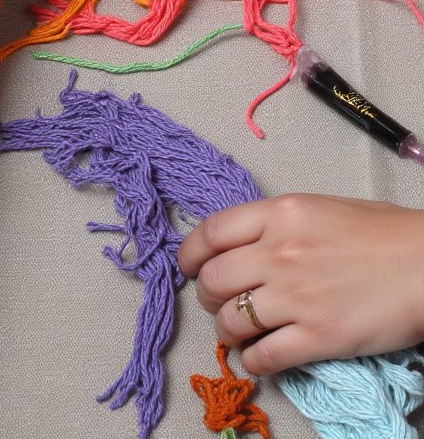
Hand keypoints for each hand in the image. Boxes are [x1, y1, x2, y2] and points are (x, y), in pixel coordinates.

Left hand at [178, 194, 423, 372]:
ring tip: (239, 332)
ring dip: (228, 330)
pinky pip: (263, 357)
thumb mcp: (321, 209)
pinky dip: (254, 361)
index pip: (212, 232)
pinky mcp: (317, 337)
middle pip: (212, 278)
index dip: (189, 253)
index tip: (187, 266)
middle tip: (217, 300)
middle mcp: (280, 252)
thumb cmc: (384, 234)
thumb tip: (246, 244)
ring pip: (231, 321)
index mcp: (282, 213)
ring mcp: (296, 296)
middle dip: (207, 294)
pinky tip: (261, 357)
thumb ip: (279, 224)